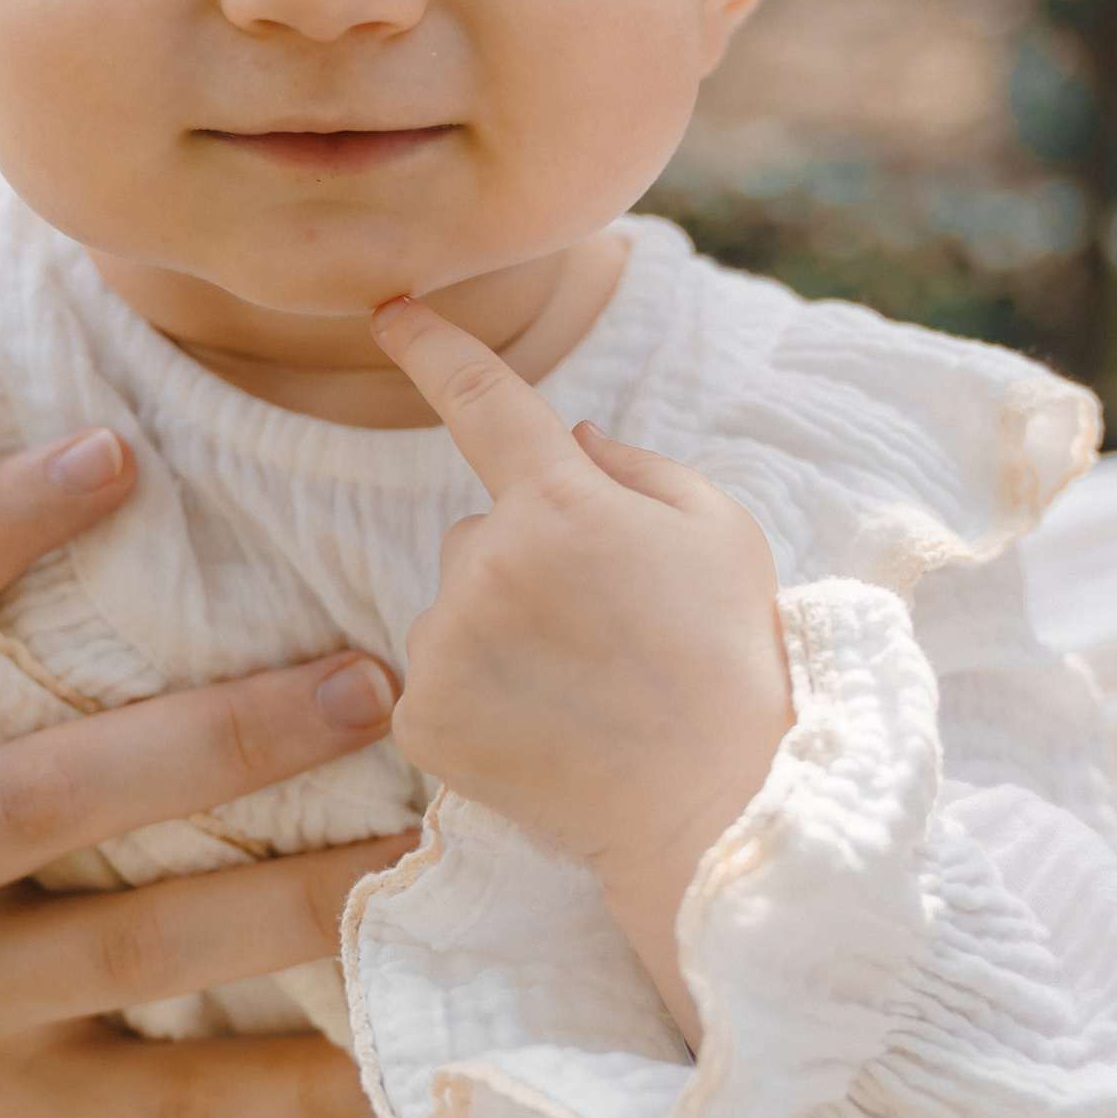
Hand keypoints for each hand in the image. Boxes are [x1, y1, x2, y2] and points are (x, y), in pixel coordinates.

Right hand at [0, 429, 413, 1117]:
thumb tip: (99, 472)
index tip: (118, 451)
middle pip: (62, 787)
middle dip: (230, 735)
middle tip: (375, 683)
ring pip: (140, 940)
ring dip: (294, 896)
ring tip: (417, 849)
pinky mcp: (0, 1108)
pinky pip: (164, 1095)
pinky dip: (279, 1081)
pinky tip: (381, 1049)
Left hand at [372, 296, 792, 1039]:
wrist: (713, 808)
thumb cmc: (729, 660)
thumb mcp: (720, 532)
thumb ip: (635, 466)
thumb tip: (568, 437)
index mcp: (562, 503)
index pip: (482, 400)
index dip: (432, 347)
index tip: (388, 309)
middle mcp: (487, 562)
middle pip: (478, 532)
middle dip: (526, 561)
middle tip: (606, 630)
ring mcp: (447, 643)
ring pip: (454, 607)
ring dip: (498, 632)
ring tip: (583, 690)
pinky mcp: (422, 717)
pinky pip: (436, 679)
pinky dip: (476, 698)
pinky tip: (543, 729)